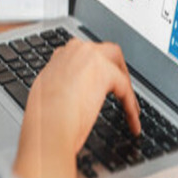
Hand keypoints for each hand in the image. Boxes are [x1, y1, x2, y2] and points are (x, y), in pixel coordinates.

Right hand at [12, 39, 140, 177]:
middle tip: (119, 85)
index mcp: (59, 57)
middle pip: (103, 51)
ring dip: (124, 81)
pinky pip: (125, 88)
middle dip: (114, 66)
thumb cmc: (43, 120)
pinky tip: (133, 122)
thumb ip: (58, 88)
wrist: (48, 125)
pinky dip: (131, 106)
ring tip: (130, 103)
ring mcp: (91, 57)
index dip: (93, 70)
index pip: (83, 56)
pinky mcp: (106, 72)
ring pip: (117, 62)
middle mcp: (75, 51)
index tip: (97, 84)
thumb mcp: (45, 97)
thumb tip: (67, 97)